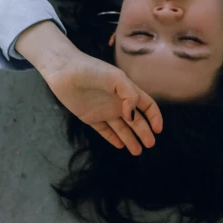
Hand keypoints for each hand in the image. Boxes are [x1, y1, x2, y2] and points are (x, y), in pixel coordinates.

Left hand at [45, 47, 162, 155]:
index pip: (147, 106)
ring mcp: (105, 111)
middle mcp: (118, 102)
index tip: (158, 129)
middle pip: (136, 120)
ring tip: (137, 151)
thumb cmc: (92, 70)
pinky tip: (120, 145)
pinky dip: (113, 138)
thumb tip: (133, 117)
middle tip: (150, 144)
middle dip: (144, 132)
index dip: (154, 117)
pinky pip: (104, 131)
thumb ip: (130, 96)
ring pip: (122, 128)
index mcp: (127, 91)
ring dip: (131, 139)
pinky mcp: (91, 118)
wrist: (65, 71)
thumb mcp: (117, 79)